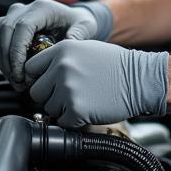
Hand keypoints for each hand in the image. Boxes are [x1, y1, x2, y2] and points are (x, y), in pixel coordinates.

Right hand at [0, 0, 112, 88]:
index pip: (22, 27)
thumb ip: (78, 35)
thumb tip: (68, 45)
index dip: (17, 50)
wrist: (73, 20)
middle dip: (8, 59)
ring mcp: (15, 17)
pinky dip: (2, 59)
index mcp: (42, 8)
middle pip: (5, 30)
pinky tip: (13, 74)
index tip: (21, 71)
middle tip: (18, 80)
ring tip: (16, 81)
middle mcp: (25, 10)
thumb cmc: (78, 22)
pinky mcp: (10, 26)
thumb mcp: (84, 27)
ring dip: (3, 61)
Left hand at [25, 39, 168, 128]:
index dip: (40, 78)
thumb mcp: (85, 49)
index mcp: (61, 50)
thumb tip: (40, 75)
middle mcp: (61, 67)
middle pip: (36, 91)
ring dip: (63, 109)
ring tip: (84, 100)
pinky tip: (89, 110)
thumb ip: (60, 59)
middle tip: (70, 95)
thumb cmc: (116, 65)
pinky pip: (63, 122)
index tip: (50, 83)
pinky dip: (74, 121)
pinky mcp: (76, 109)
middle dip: (50, 96)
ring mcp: (68, 89)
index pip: (30, 68)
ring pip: (49, 108)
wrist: (140, 79)